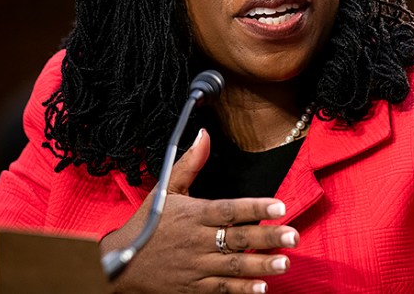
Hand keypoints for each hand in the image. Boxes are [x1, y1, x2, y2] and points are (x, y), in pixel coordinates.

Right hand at [100, 129, 298, 292]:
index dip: (255, 207)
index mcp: (193, 214)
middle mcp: (196, 240)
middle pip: (236, 238)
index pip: (228, 210)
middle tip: (294, 236)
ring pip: (233, 266)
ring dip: (260, 264)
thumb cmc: (147, 224)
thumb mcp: (165, 190)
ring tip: (285, 262)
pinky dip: (241, 290)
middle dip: (267, 237)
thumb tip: (204, 134)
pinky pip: (220, 289)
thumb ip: (189, 164)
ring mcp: (195, 266)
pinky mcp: (192, 287)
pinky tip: (262, 287)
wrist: (119, 263)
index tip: (279, 206)